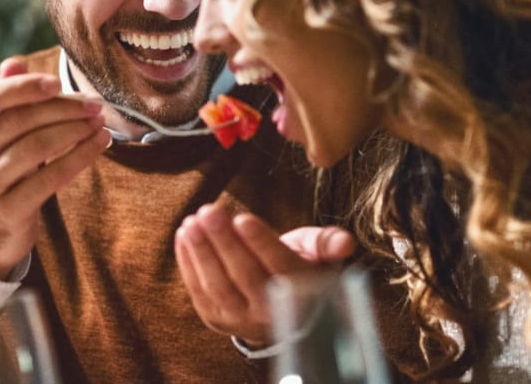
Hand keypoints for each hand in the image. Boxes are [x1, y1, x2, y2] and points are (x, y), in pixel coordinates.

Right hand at [0, 57, 111, 278]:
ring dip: (75, 131)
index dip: (23, 87)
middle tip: (94, 104)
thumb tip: (15, 62)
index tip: (57, 82)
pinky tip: (99, 145)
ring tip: (100, 123)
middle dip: (62, 109)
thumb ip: (3, 99)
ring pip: (36, 147)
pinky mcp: (6, 210)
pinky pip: (51, 177)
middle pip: (18, 121)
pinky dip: (80, 157)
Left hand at [174, 203, 355, 346]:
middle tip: (210, 211)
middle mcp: (271, 311)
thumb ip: (327, 243)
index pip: (279, 266)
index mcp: (299, 290)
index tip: (242, 217)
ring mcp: (241, 319)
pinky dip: (189, 263)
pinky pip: (199, 292)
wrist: (282, 311)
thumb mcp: (316, 253)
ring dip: (202, 252)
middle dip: (224, 241)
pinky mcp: (217, 319)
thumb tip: (346, 242)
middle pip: (245, 275)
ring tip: (193, 221)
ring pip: (218, 286)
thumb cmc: (299, 267)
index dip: (260, 242)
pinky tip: (184, 235)